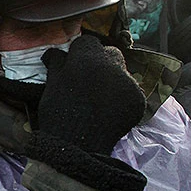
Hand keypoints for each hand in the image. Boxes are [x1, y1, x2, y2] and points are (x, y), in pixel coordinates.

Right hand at [38, 35, 144, 155]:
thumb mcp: (51, 87)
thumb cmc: (58, 116)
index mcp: (86, 60)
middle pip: (111, 54)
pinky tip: (110, 110)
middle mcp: (112, 66)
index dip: (82, 52)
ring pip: (122, 72)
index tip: (76, 64)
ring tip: (100, 99)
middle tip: (90, 81)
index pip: (88, 42)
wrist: (77, 148)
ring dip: (113, 80)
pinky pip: (131, 91)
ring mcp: (128, 83)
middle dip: (102, 63)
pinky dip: (123, 98)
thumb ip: (57, 65)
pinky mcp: (138, 100)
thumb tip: (54, 52)